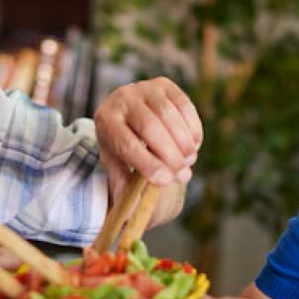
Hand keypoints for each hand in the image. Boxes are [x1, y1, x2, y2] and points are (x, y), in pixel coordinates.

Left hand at [94, 77, 202, 191]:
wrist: (127, 116)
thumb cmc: (122, 149)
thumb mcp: (117, 168)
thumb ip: (126, 188)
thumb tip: (137, 214)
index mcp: (105, 120)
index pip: (127, 143)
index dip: (148, 164)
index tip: (166, 181)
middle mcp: (121, 98)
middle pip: (151, 127)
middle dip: (170, 155)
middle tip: (183, 175)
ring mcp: (144, 87)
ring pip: (170, 116)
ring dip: (184, 143)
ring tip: (188, 162)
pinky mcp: (164, 84)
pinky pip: (184, 106)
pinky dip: (193, 129)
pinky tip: (193, 145)